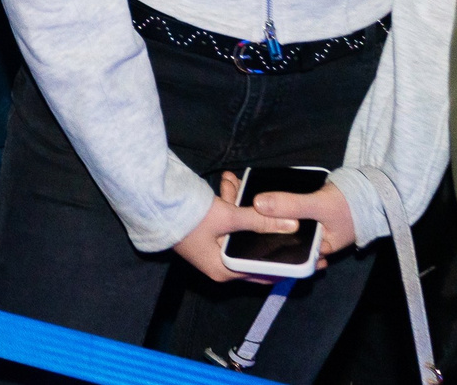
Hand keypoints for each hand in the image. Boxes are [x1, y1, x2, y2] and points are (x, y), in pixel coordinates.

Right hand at [169, 173, 338, 283]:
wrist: (150, 202)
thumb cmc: (186, 217)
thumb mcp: (227, 217)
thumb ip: (261, 221)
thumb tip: (292, 225)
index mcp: (223, 270)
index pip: (263, 272)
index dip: (284, 262)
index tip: (306, 255)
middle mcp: (217, 264)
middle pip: (252, 248)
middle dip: (265, 226)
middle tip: (288, 218)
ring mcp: (210, 248)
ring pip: (239, 230)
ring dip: (245, 209)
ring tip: (247, 188)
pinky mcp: (205, 233)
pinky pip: (227, 221)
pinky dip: (231, 205)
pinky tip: (231, 184)